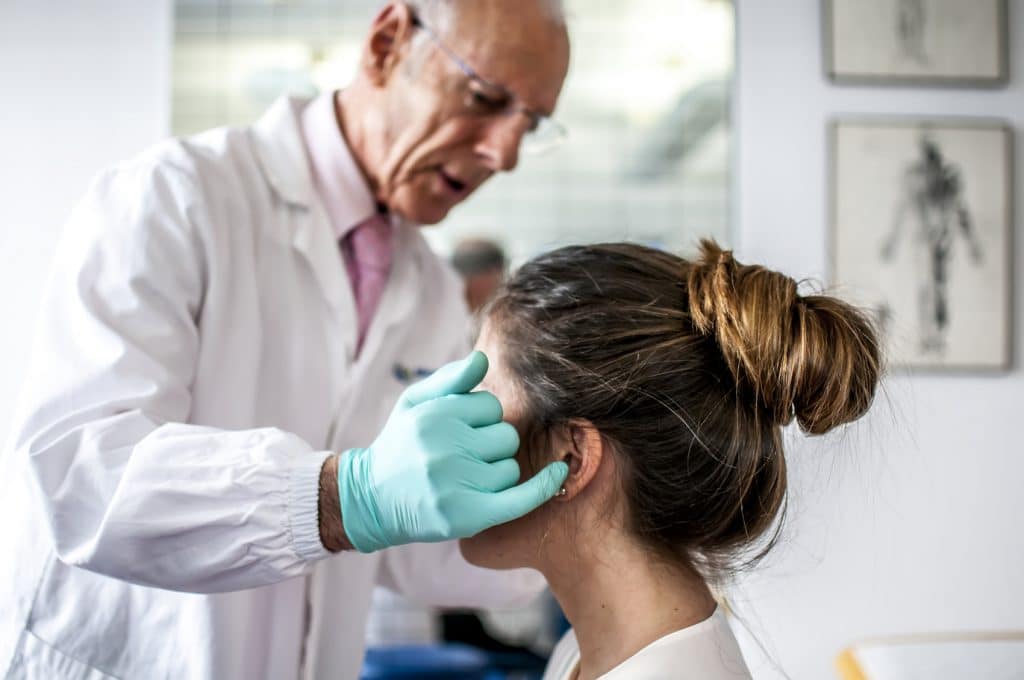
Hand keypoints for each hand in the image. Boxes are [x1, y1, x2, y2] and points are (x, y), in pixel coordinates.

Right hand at [337, 351, 567, 552]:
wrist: (372, 500)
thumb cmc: (400, 445)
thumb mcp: (415, 402)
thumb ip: (450, 379)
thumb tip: (483, 358)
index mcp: (435, 415)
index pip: (491, 406)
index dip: (481, 419)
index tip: (462, 431)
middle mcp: (445, 447)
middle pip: (505, 437)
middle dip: (491, 445)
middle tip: (463, 457)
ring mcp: (457, 483)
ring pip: (509, 468)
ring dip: (495, 472)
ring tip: (464, 479)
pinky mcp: (468, 515)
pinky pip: (520, 498)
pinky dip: (544, 486)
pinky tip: (559, 473)